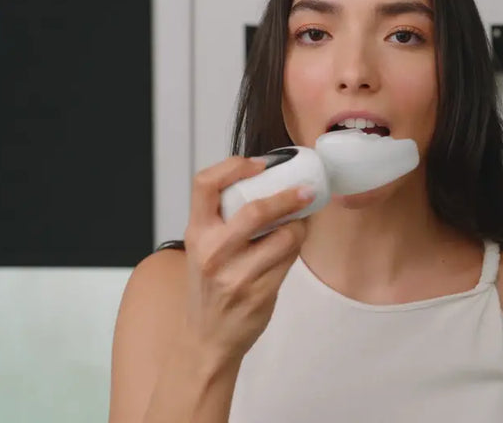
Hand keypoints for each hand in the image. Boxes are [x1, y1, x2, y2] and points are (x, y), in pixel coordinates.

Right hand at [182, 156, 314, 362]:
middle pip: (256, 209)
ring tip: (299, 221)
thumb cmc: (209, 287)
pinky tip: (294, 242)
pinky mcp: (260, 292)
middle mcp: (213, 252)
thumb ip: (225, 217)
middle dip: (288, 195)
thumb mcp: (203, 247)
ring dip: (299, 224)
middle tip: (306, 189)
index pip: (205, 184)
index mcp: (196, 233)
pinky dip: (297, 245)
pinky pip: (290, 258)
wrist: (206, 338)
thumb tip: (270, 181)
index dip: (234, 166)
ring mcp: (237, 274)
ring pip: (284, 235)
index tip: (259, 164)